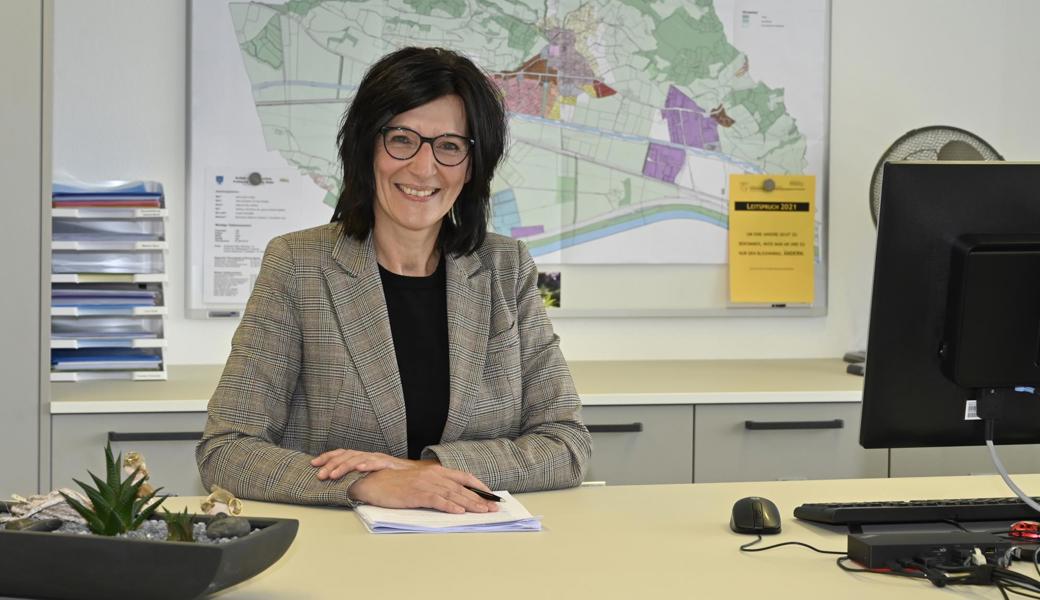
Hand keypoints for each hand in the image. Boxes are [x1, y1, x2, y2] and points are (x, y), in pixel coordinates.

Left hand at [311, 449, 426, 480]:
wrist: (413, 475)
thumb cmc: (390, 476)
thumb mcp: (370, 476)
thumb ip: (356, 478)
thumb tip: (339, 486)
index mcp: (362, 457)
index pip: (342, 453)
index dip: (327, 457)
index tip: (313, 464)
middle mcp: (368, 455)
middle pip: (346, 455)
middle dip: (331, 464)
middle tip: (320, 475)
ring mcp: (378, 458)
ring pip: (358, 458)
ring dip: (344, 466)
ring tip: (333, 474)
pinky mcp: (388, 463)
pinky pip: (377, 463)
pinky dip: (367, 464)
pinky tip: (359, 468)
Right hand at [347, 464, 499, 513]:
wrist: (373, 482)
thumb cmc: (395, 484)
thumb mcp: (419, 481)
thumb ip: (436, 485)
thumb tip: (454, 496)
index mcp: (435, 471)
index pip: (463, 476)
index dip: (478, 485)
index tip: (490, 495)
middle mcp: (433, 475)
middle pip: (461, 487)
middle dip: (479, 498)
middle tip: (493, 507)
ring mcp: (425, 484)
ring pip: (453, 494)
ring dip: (470, 504)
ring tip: (483, 511)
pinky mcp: (416, 494)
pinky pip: (436, 500)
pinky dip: (449, 506)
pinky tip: (459, 512)